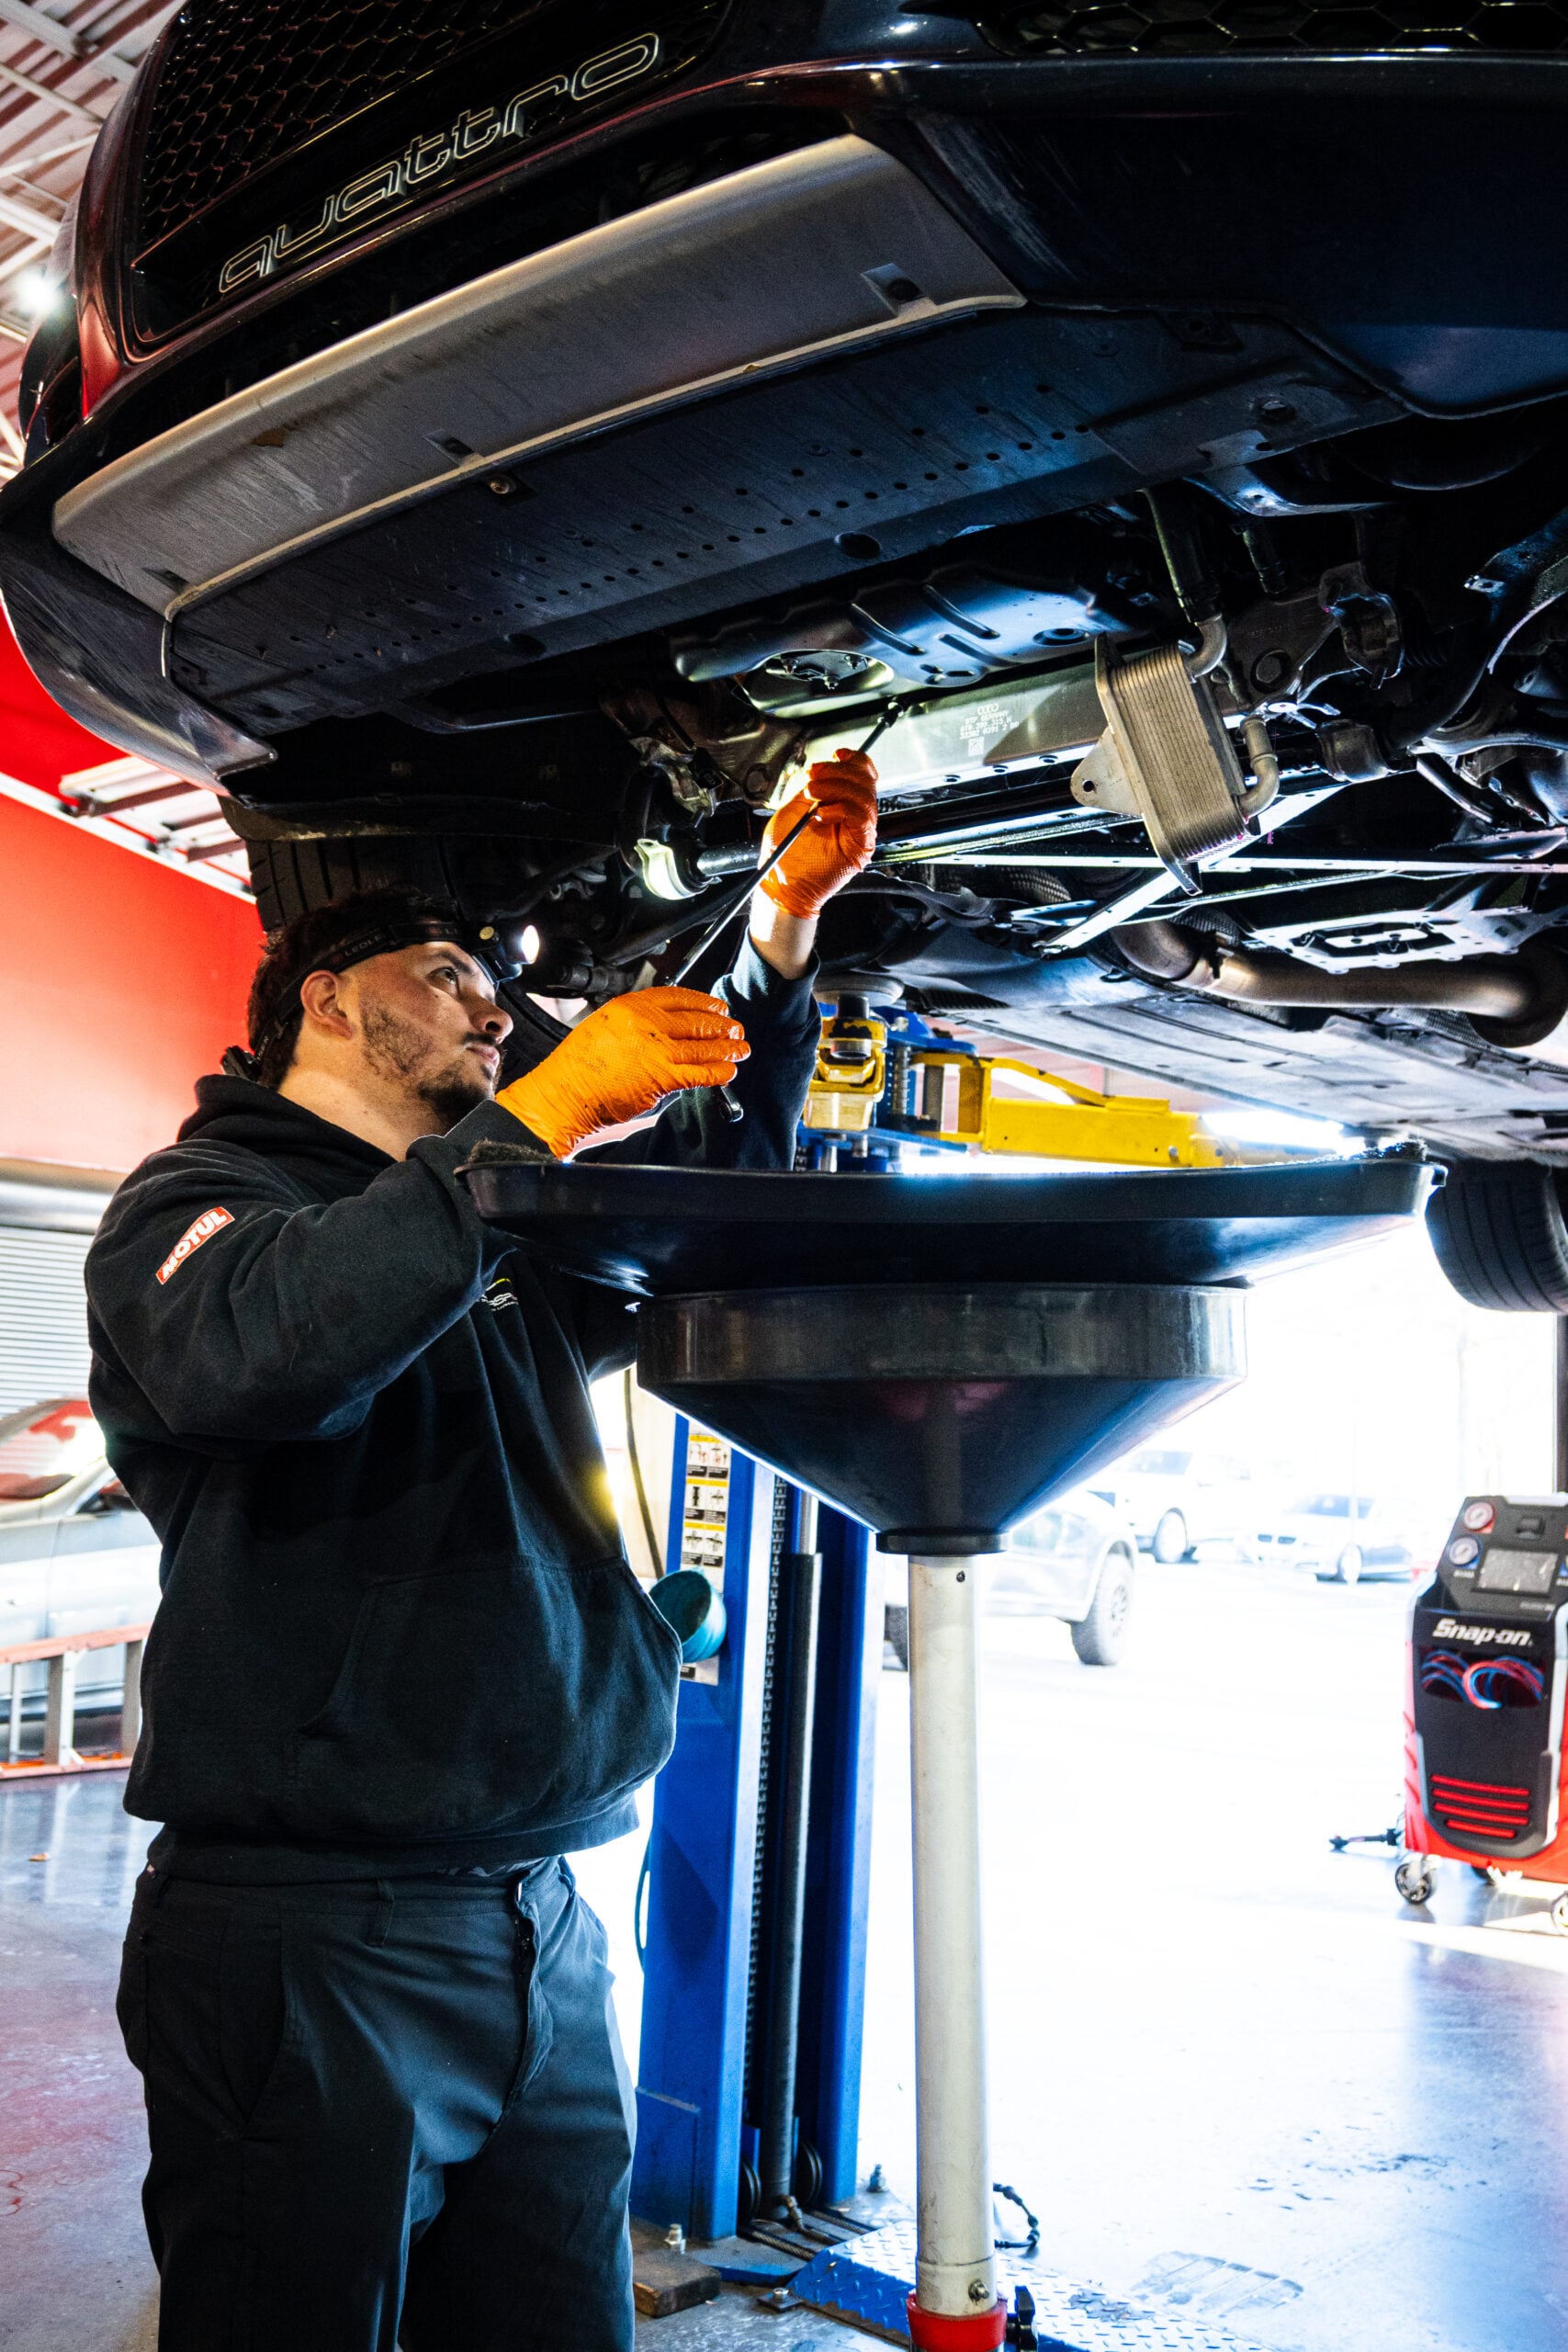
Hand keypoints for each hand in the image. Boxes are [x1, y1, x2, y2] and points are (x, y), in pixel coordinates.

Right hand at [496, 987, 748, 1156]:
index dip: (702, 1001)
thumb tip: (663, 1035)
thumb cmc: (575, 1070)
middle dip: (720, 1024)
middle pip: (695, 1019)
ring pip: (702, 1045)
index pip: (676, 996)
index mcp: (629, 1006)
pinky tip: (727, 1071)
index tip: (715, 1005)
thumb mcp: (603, 1029)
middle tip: (734, 1027)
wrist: (563, 1094)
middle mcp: (645, 1023)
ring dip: (726, 1047)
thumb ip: (635, 1028)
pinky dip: (718, 1072)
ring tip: (740, 1048)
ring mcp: (656, 1049)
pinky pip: (700, 1073)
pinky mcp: (662, 1076)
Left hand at [759, 749, 877, 919]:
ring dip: (836, 788)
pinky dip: (841, 809)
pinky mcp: (861, 847)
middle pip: (865, 781)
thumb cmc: (785, 852)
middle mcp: (855, 816)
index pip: (861, 774)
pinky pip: (861, 818)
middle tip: (814, 777)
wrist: (782, 882)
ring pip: (864, 796)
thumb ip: (812, 788)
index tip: (836, 754)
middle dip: (839, 772)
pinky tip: (821, 814)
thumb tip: (820, 769)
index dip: (853, 760)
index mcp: (843, 804)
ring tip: (813, 795)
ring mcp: (859, 832)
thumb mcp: (794, 808)